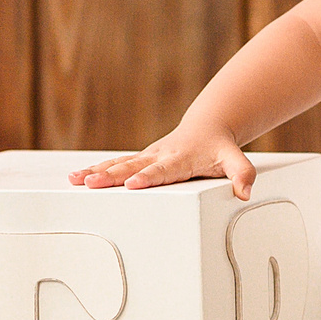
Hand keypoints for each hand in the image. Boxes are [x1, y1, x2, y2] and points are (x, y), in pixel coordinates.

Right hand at [69, 128, 256, 199]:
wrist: (208, 126)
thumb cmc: (219, 147)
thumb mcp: (235, 158)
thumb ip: (242, 173)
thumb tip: (245, 192)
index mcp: (182, 158)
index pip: (164, 170)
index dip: (149, 176)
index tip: (134, 183)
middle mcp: (161, 156)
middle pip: (134, 167)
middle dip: (113, 176)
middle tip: (92, 184)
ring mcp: (147, 156)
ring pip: (119, 164)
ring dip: (98, 172)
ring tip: (76, 180)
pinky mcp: (139, 158)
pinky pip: (115, 163)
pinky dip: (96, 170)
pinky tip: (76, 178)